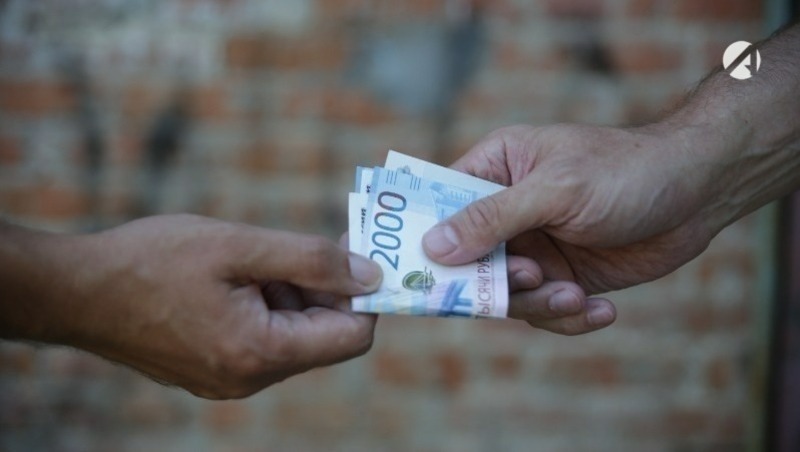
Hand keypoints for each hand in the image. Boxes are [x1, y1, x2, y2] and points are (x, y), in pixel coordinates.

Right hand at [46, 215, 382, 398]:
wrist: (78, 291)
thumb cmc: (152, 261)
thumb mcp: (239, 246)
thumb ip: (310, 259)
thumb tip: (370, 274)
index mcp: (261, 352)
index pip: (352, 336)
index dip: (364, 294)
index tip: (358, 253)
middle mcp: (250, 377)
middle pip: (323, 334)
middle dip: (325, 286)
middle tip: (310, 242)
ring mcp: (230, 378)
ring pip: (294, 333)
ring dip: (293, 292)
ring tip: (257, 256)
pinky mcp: (214, 369)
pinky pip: (264, 338)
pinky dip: (268, 304)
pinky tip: (240, 274)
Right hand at [423, 124, 720, 332]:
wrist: (697, 192)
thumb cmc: (623, 172)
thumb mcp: (555, 190)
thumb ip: (492, 219)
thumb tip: (432, 248)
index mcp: (493, 171)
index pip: (438, 207)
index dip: (425, 240)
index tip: (416, 274)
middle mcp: (505, 212)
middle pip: (467, 262)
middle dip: (496, 281)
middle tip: (531, 276)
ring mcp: (533, 247)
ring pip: (506, 295)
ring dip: (540, 303)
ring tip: (575, 295)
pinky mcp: (563, 277)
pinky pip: (546, 311)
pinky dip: (569, 317)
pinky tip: (600, 310)